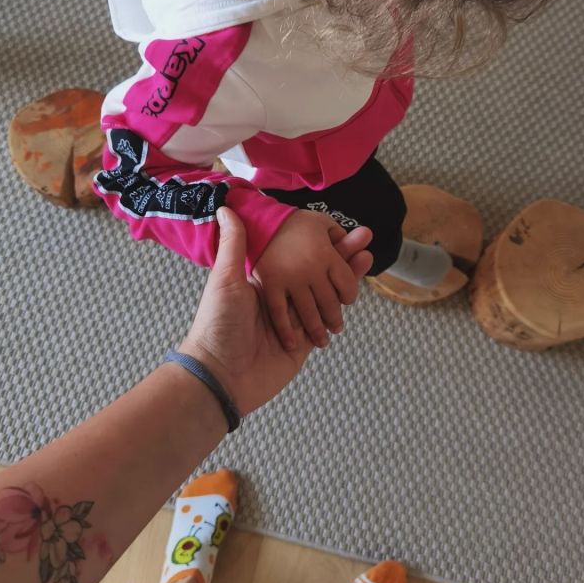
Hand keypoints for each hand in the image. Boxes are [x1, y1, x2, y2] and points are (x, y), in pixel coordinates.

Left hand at [179, 208, 371, 414]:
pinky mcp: (300, 345)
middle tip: (364, 237)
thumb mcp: (225, 278)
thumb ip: (234, 244)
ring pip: (326, 297)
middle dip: (341, 256)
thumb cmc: (217, 323)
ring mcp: (292, 322)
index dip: (321, 243)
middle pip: (317, 274)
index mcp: (263, 282)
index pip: (298, 256)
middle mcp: (280, 299)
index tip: (341, 226)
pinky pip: (324, 325)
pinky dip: (339, 309)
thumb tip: (224, 207)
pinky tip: (354, 295)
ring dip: (346, 279)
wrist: (219, 375)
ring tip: (366, 257)